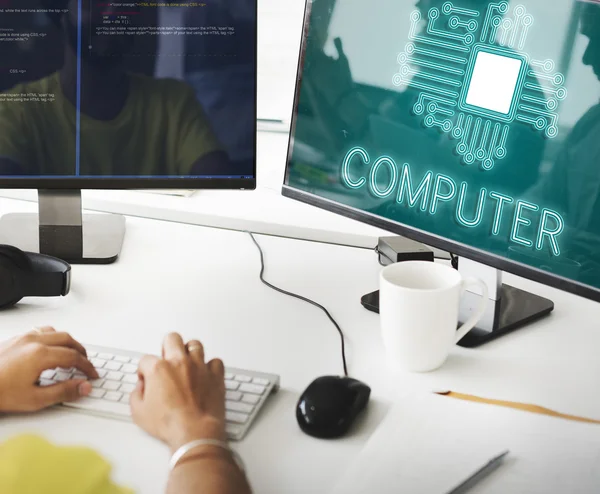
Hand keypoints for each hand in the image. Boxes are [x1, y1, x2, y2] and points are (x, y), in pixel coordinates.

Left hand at [0, 327, 97, 411]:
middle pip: (68, 340)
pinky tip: (50, 347)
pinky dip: (53, 337)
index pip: (74, 357)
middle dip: (81, 352)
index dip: (87, 367)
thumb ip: (64, 392)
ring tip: (72, 353)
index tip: (91, 375)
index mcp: (41, 355)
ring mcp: (23, 338)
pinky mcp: (14, 339)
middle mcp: (33, 341)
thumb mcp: (34, 399)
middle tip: (86, 364)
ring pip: (55, 332)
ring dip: (68, 342)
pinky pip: (41, 330)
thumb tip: (84, 387)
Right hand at [131, 333, 225, 451]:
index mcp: (159, 369)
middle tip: (167, 359)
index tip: (146, 379)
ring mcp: (199, 367)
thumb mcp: (139, 413)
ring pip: (195, 345)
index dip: (143, 370)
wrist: (194, 432)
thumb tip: (140, 389)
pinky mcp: (215, 375)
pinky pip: (215, 362)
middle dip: (167, 347)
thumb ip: (136, 395)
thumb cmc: (169, 424)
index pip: (146, 359)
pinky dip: (210, 366)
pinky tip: (205, 374)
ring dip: (189, 352)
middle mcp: (179, 362)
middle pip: (172, 339)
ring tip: (186, 363)